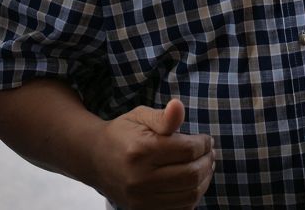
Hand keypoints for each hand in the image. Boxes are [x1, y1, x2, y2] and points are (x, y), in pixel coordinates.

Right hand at [91, 98, 214, 208]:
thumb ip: (163, 116)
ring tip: (204, 167)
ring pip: (188, 195)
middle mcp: (140, 177)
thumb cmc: (123, 133)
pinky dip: (191, 197)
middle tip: (209, 153)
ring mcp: (140, 198)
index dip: (204, 144)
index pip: (188, 150)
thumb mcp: (141, 116)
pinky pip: (179, 209)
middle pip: (191, 174)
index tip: (206, 139)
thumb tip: (178, 106)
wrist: (94, 158)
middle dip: (207, 162)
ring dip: (204, 180)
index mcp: (142, 150)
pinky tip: (192, 183)